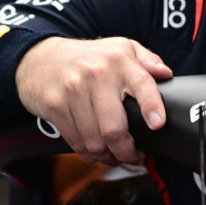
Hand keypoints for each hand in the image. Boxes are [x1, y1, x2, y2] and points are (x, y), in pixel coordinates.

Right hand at [15, 36, 171, 165]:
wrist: (39, 58)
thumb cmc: (89, 57)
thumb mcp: (122, 48)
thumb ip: (148, 60)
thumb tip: (166, 74)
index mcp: (120, 60)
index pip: (142, 84)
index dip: (152, 106)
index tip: (158, 125)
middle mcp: (97, 74)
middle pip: (114, 127)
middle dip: (127, 151)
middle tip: (135, 157)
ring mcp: (73, 91)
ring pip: (95, 140)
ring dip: (108, 157)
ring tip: (116, 157)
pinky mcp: (55, 106)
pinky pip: (76, 142)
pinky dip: (89, 154)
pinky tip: (96, 153)